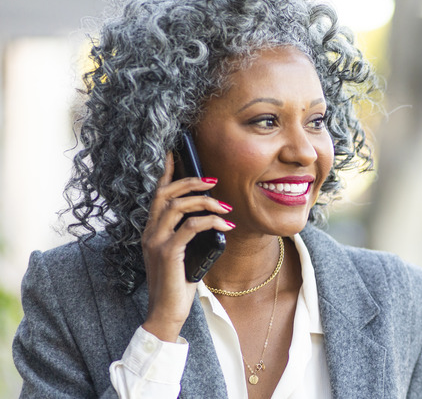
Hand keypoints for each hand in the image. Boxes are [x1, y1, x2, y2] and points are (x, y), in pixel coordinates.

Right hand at [140, 153, 233, 341]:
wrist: (165, 314)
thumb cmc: (178, 285)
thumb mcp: (186, 254)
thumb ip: (192, 235)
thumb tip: (213, 219)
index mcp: (152, 230)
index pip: (157, 194)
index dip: (166, 172)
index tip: (176, 153)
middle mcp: (150, 232)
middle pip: (166, 194)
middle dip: (191, 182)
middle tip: (213, 181)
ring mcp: (156, 242)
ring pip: (178, 207)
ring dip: (205, 202)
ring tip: (225, 207)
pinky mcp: (167, 253)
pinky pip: (190, 227)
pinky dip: (210, 222)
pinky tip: (225, 225)